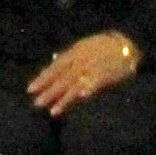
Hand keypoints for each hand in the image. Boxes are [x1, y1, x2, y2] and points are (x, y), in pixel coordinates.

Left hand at [25, 28, 142, 115]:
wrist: (125, 42)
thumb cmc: (104, 45)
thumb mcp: (83, 44)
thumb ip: (69, 54)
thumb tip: (54, 57)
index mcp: (74, 53)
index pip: (55, 67)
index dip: (42, 78)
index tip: (30, 89)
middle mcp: (80, 61)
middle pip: (61, 78)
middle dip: (48, 91)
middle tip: (36, 103)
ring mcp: (92, 68)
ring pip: (75, 85)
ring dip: (64, 99)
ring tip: (53, 112)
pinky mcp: (105, 75)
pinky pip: (95, 84)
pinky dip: (88, 90)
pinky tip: (81, 99)